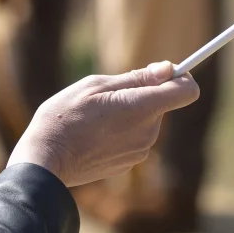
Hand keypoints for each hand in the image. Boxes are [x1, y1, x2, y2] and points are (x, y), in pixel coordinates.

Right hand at [7, 61, 199, 186]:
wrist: (45, 160)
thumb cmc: (65, 116)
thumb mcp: (96, 85)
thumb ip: (136, 78)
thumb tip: (168, 69)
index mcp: (143, 108)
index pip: (188, 91)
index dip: (180, 78)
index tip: (163, 73)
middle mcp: (148, 132)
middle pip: (162, 103)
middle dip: (143, 94)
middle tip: (109, 94)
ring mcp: (140, 151)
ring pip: (146, 120)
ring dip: (130, 112)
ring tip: (97, 116)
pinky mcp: (128, 163)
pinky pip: (135, 137)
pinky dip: (122, 130)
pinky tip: (95, 133)